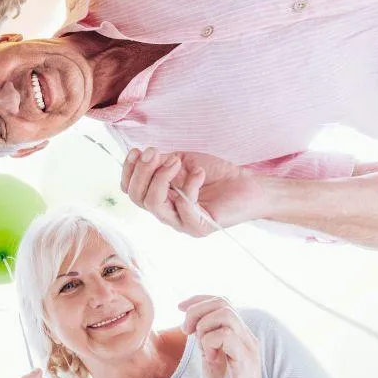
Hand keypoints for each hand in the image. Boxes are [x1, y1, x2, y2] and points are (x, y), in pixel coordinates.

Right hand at [120, 148, 267, 236]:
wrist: (248, 186)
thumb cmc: (216, 174)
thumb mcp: (182, 161)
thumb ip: (162, 161)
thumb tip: (145, 157)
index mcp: (159, 197)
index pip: (130, 190)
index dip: (128, 170)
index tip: (137, 150)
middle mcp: (166, 212)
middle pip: (137, 197)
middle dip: (142, 171)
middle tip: (156, 153)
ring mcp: (180, 222)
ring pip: (153, 205)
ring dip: (160, 178)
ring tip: (177, 162)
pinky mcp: (198, 227)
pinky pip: (183, 207)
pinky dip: (189, 185)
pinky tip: (200, 173)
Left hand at [180, 296, 265, 377]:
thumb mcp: (211, 358)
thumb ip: (206, 339)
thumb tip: (191, 321)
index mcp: (239, 334)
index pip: (222, 301)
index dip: (198, 299)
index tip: (179, 307)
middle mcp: (247, 337)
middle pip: (222, 303)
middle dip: (196, 311)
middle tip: (185, 331)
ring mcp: (249, 348)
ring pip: (225, 315)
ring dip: (203, 327)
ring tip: (200, 346)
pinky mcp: (247, 361)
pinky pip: (226, 336)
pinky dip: (210, 343)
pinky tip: (210, 359)